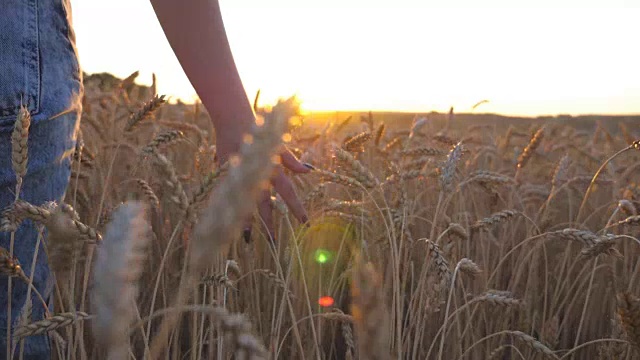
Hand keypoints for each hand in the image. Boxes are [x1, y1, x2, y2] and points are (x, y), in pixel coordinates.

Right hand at [215, 125, 311, 244]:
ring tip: (249, 239)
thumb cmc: (259, 130)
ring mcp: (241, 174)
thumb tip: (309, 171)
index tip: (304, 222)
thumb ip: (291, 160)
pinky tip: (228, 221)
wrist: (233, 118)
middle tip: (274, 242)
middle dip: (270, 223)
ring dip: (248, 221)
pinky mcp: (225, 173)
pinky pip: (228, 196)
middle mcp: (258, 173)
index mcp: (274, 167)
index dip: (296, 207)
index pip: (288, 192)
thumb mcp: (279, 144)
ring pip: (245, 202)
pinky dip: (229, 208)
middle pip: (265, 203)